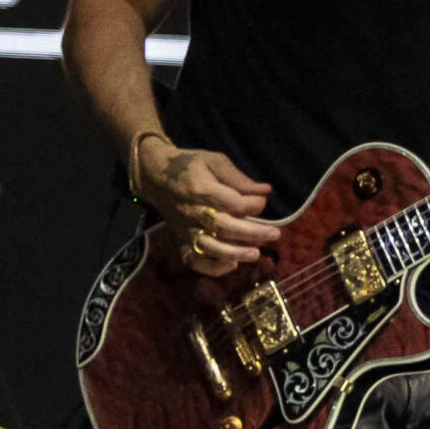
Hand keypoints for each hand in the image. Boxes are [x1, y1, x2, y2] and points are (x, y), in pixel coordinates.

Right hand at [136, 136, 277, 277]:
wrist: (155, 175)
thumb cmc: (190, 165)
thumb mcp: (215, 161)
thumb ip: (239, 178)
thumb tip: (265, 191)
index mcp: (201, 189)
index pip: (232, 202)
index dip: (252, 205)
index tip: (262, 202)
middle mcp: (193, 211)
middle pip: (224, 226)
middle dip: (252, 232)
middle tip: (275, 234)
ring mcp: (186, 228)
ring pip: (209, 246)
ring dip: (233, 253)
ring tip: (255, 254)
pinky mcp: (181, 239)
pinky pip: (193, 260)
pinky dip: (211, 267)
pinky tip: (231, 265)